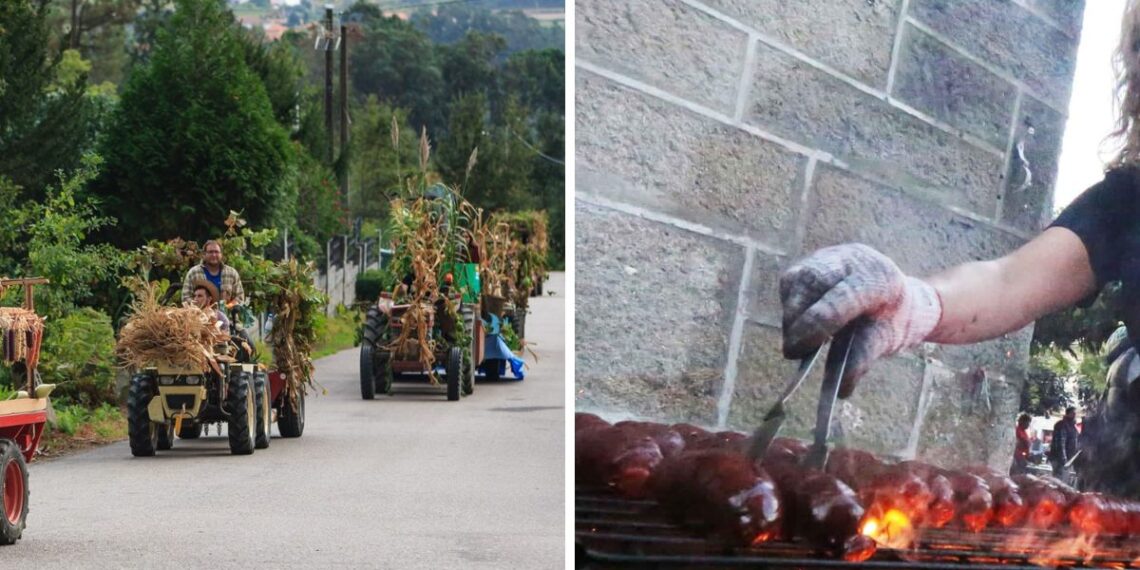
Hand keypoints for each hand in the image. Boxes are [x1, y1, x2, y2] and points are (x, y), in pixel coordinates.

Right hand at [779, 243, 941, 396]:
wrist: (901, 298)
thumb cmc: (894, 322)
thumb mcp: (887, 340)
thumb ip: (864, 358)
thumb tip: (841, 387)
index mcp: (880, 278)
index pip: (842, 296)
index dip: (817, 323)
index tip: (797, 351)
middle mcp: (854, 259)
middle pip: (812, 281)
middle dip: (796, 319)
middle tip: (791, 352)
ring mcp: (833, 255)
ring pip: (797, 279)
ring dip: (791, 313)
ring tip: (797, 341)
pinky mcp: (815, 260)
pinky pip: (792, 281)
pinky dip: (790, 305)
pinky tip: (800, 324)